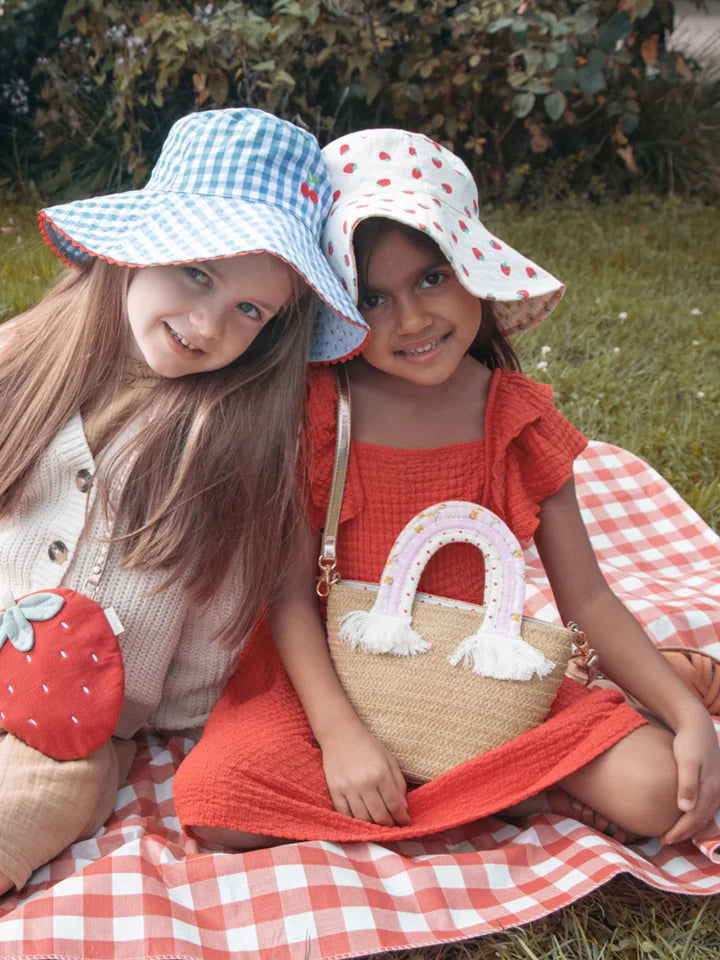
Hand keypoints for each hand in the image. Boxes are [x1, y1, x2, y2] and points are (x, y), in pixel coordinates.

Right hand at [320, 721, 410, 826]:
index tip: (405, 822)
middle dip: (389, 824)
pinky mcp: (334, 790)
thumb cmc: (368, 745)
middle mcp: (364, 782)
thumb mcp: (389, 759)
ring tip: (378, 824)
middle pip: (379, 815)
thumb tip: (404, 808)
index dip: (401, 817)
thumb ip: (398, 783)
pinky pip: (345, 814)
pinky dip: (354, 821)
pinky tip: (361, 820)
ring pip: (362, 818)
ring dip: (373, 825)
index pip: (394, 804)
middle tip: (393, 825)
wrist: (340, 734)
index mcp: (380, 773)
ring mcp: (347, 788)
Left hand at [662, 710, 719, 844]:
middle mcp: (717, 792)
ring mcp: (718, 788)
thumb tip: (685, 809)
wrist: (698, 726)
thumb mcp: (686, 760)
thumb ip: (687, 783)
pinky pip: (707, 806)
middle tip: (665, 840)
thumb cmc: (689, 742)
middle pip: (701, 820)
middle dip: (684, 833)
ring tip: (674, 833)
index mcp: (710, 789)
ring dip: (691, 827)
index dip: (680, 831)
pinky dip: (697, 816)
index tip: (664, 839)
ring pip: (706, 815)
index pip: (695, 819)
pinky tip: (686, 816)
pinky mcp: (715, 783)